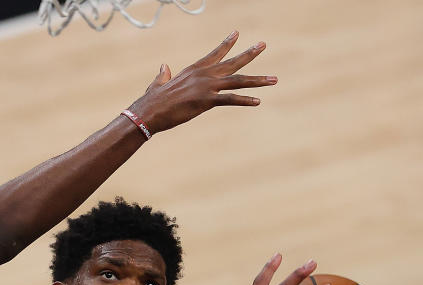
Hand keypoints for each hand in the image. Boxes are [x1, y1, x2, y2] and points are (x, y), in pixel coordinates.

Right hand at [129, 31, 276, 132]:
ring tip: (274, 79)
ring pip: (238, 81)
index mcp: (193, 70)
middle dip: (249, 54)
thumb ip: (163, 75)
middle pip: (232, 62)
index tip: (237, 33)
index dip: (227, 43)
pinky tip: (258, 101)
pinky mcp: (206, 101)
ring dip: (257, 80)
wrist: (148, 112)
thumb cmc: (151, 101)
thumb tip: (164, 67)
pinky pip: (231, 99)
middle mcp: (203, 75)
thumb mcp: (158, 84)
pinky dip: (245, 100)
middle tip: (263, 44)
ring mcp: (206, 87)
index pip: (214, 54)